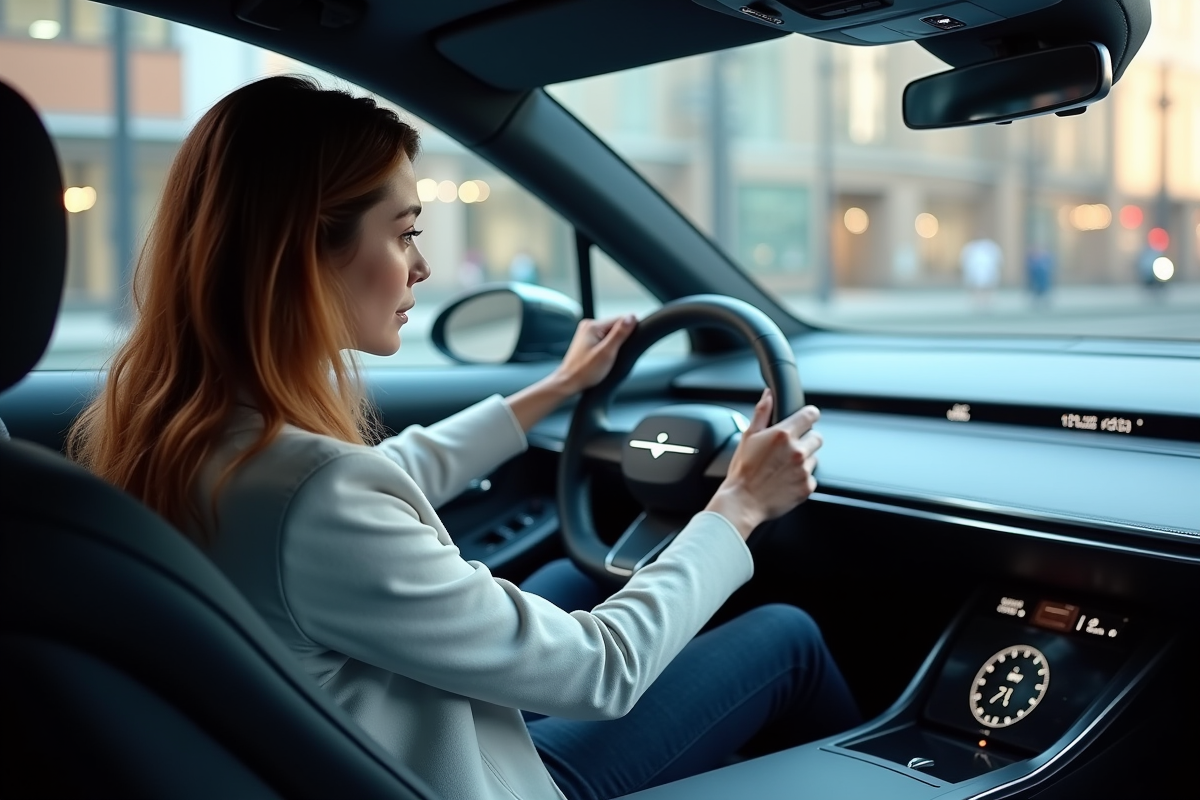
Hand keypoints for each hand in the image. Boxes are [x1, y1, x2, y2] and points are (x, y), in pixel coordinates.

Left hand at [552, 314, 637, 395]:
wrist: (569, 382)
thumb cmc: (584, 371)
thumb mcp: (606, 352)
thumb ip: (620, 334)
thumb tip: (631, 317)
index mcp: (592, 326)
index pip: (620, 320)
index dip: (628, 332)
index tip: (627, 345)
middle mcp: (588, 326)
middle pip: (615, 327)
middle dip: (620, 340)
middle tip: (614, 355)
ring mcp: (586, 333)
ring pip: (610, 334)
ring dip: (614, 345)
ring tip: (608, 357)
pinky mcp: (587, 341)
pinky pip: (603, 340)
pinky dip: (607, 348)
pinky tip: (603, 357)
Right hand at [704, 389, 821, 539]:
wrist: (743, 502)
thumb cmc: (743, 471)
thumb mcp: (748, 437)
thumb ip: (762, 413)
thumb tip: (768, 395)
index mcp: (783, 434)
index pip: (811, 415)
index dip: (809, 415)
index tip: (807, 419)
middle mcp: (797, 451)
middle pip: (816, 437)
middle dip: (805, 440)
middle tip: (788, 450)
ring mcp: (804, 470)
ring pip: (814, 458)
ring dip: (803, 461)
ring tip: (783, 468)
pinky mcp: (807, 487)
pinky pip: (811, 478)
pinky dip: (802, 479)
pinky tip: (785, 481)